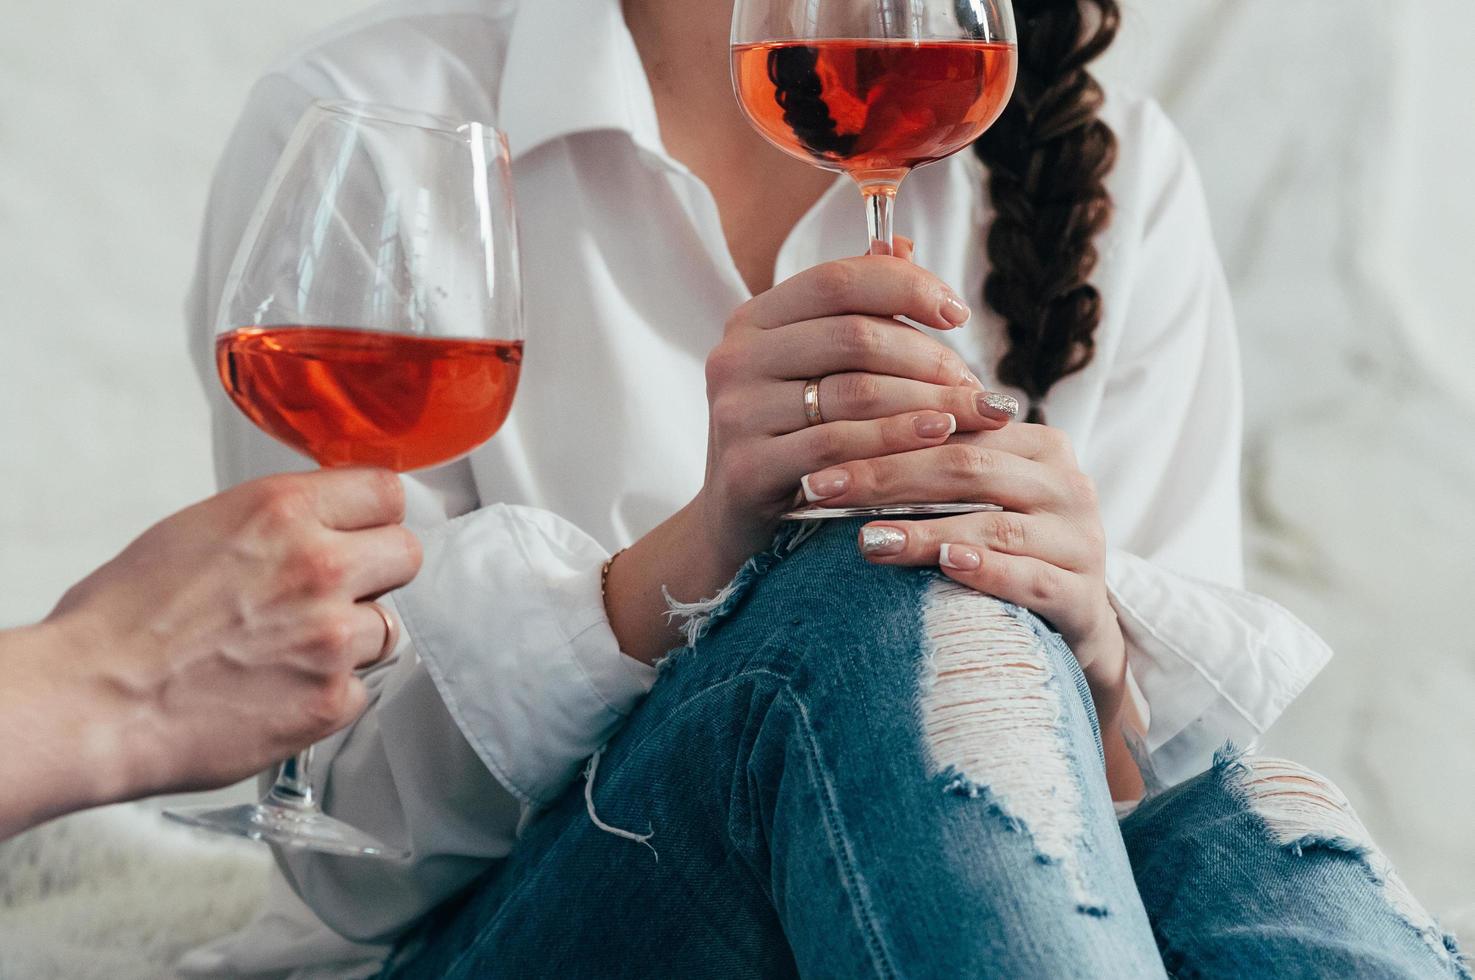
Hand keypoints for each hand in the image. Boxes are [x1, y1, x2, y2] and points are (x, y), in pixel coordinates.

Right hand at [41, 469, 422, 801]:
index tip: (368, 530)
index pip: (386, 492)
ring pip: (389, 626)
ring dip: (356, 637)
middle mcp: (320, 567)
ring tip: (296, 650)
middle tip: (339, 592)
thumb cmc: (122, 621)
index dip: (376, 516)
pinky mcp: (332, 700)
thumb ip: (276, 524)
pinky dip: (333, 692)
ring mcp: (333, 637)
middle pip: (406, 554)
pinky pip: (364, 688)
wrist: (93, 702)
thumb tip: (318, 526)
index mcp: (284, 512)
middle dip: (379, 572)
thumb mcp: (200, 530)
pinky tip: (285, 690)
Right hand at [696, 254, 1017, 568]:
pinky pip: (839, 448)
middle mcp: (735, 358)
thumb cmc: (791, 437)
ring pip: (854, 393)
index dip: (905, 287)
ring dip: (927, 403)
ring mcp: (735, 414)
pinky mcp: (746, 469)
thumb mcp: (813, 369)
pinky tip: (937, 441)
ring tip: (975, 415)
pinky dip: (897, 442)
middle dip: (928, 359)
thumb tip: (902, 242)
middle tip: (975, 385)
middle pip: (854, 336)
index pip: (837, 280)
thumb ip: (854, 310)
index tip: (958, 313)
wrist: (735, 521)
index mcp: (753, 321)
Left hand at [800, 423, 1127, 718]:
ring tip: (868, 540)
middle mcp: (1067, 484)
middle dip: (886, 478)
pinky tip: (947, 566)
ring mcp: (1081, 541)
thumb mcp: (979, 499)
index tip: (817, 457)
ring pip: (995, 526)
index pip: (954, 430)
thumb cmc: (1007, 550)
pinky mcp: (1084, 596)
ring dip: (926, 532)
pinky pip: (1033, 580)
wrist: (1074, 623)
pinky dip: (988, 572)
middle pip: (969, 468)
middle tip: (822, 492)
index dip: (882, 438)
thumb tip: (829, 449)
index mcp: (1040, 446)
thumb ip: (932, 466)